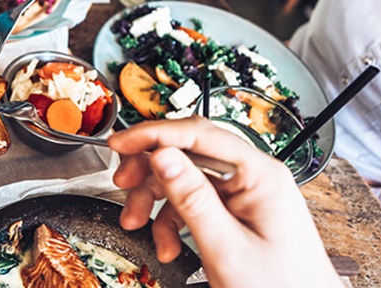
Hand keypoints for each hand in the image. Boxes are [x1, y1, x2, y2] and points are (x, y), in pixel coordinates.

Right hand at [108, 117, 340, 287]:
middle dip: (150, 171)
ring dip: (155, 201)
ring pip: (185, 178)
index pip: (199, 133)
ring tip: (137, 224)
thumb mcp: (227, 247)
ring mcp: (245, 194)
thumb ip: (192, 199)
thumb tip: (162, 156)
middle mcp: (254, 177)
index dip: (153, 135)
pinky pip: (193, 202)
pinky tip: (166, 244)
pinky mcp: (236, 211)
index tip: (120, 143)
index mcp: (260, 175)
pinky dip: (171, 221)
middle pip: (188, 152)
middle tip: (122, 184)